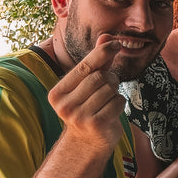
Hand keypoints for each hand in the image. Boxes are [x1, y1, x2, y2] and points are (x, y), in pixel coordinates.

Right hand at [48, 36, 126, 151]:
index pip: (84, 66)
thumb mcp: (88, 84)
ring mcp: (79, 116)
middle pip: (100, 77)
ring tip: (107, 101)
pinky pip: (118, 102)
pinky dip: (119, 103)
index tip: (116, 43)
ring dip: (115, 92)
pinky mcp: (95, 124)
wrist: (87, 142)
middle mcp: (64, 105)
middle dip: (110, 78)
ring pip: (110, 89)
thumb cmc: (88, 107)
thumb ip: (97, 61)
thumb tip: (107, 35)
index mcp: (57, 93)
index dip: (102, 52)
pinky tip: (111, 111)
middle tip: (109, 87)